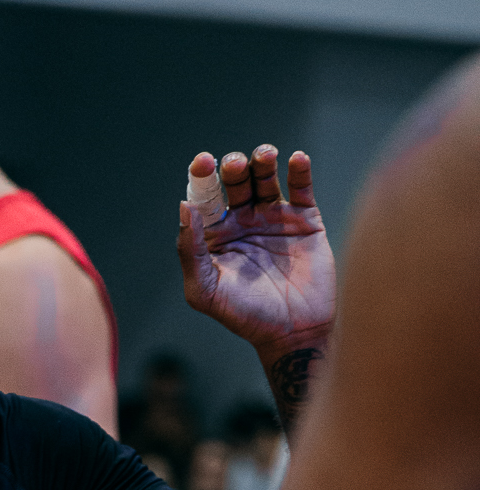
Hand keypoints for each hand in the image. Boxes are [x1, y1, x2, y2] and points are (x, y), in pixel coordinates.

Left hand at [179, 145, 335, 355]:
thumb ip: (191, 251)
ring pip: (266, 178)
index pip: (205, 198)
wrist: (292, 332)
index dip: (201, 176)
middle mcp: (242, 221)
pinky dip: (300, 170)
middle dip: (233, 168)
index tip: (202, 162)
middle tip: (235, 167)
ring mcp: (274, 217)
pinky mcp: (304, 219)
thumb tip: (184, 207)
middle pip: (235, 181)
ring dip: (262, 161)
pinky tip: (296, 160)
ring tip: (264, 157)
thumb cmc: (244, 316)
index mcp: (215, 236)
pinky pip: (301, 188)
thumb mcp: (206, 290)